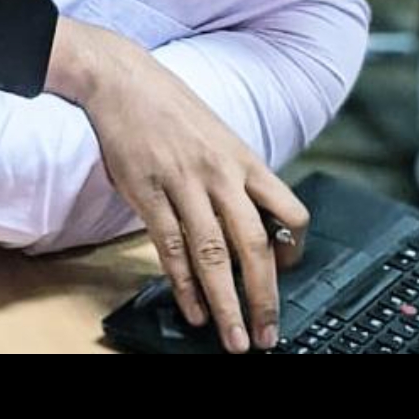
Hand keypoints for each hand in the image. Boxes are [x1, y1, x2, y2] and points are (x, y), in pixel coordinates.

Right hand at [46, 19, 308, 352]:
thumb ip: (237, 178)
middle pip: (254, 244)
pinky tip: (193, 310)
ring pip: (212, 254)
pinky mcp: (147, 193)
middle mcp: (220, 174)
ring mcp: (183, 184)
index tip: (288, 276)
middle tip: (268, 335)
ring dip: (225, 303)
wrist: (124, 79)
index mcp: (245, 160)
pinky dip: (183, 284)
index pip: (290, 211)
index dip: (295, 250)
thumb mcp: (220, 137)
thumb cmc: (173, 110)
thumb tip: (254, 225)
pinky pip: (170, 247)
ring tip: (234, 338)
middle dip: (264, 297)